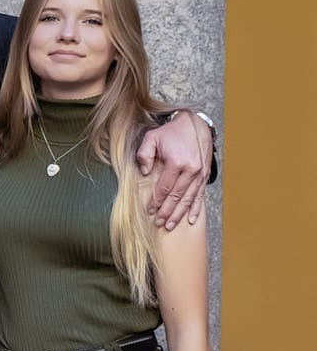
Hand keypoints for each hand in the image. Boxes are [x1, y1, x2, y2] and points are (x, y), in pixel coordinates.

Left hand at [135, 112, 209, 229]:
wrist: (195, 124)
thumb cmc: (170, 132)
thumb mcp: (151, 137)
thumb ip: (144, 154)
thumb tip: (144, 173)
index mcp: (177, 162)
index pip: (164, 188)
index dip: (156, 201)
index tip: (149, 211)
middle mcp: (191, 170)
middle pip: (177, 196)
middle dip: (168, 212)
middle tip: (160, 224)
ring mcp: (200, 173)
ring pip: (189, 198)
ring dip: (180, 214)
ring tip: (171, 226)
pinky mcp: (205, 174)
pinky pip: (200, 195)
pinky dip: (196, 208)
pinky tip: (192, 219)